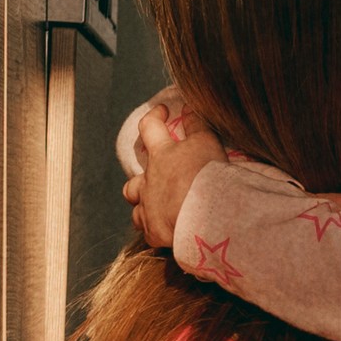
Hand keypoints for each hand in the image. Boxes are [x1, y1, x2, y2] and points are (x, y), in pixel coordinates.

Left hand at [119, 92, 223, 248]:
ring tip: (157, 209)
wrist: (206, 213)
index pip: (150, 128)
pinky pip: (149, 232)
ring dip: (144, 207)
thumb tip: (188, 108)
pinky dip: (156, 229)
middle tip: (154, 180)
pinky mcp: (154, 233)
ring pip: (136, 209)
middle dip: (140, 180)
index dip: (155, 117)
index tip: (162, 112)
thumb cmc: (206, 173)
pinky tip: (167, 230)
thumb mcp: (207, 141)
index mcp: (161, 155)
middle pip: (133, 181)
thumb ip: (196, 124)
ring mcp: (148, 209)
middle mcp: (148, 182)